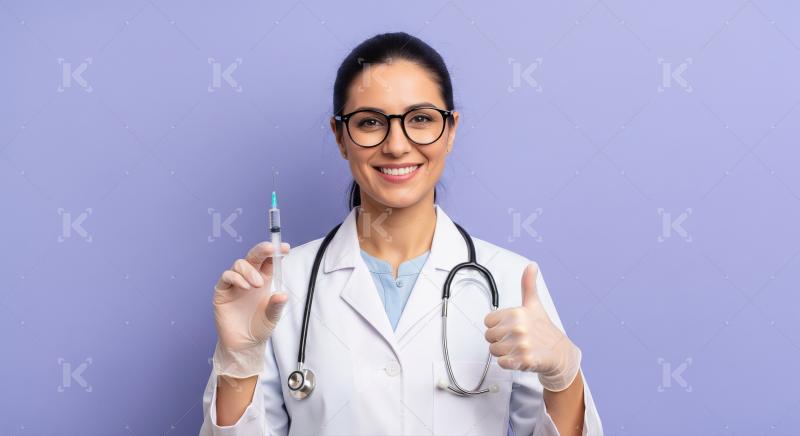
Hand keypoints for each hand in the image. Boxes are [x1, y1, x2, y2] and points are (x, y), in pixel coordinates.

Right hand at [212, 241, 289, 377]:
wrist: (243, 344)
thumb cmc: (259, 328)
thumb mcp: (272, 316)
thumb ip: (276, 305)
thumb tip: (283, 295)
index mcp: (264, 279)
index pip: (269, 260)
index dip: (276, 252)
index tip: (285, 248)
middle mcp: (249, 278)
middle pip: (254, 257)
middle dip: (262, 250)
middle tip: (270, 248)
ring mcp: (235, 283)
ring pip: (239, 264)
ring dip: (249, 270)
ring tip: (257, 284)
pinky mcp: (222, 291)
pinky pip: (226, 277)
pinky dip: (236, 278)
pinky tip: (245, 287)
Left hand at [483, 262, 581, 391]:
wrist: (560, 353)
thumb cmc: (544, 329)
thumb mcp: (534, 304)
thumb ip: (528, 285)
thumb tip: (532, 265)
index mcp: (517, 312)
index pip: (488, 321)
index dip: (497, 326)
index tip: (509, 327)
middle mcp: (519, 327)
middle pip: (489, 336)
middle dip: (499, 340)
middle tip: (514, 340)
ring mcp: (522, 344)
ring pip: (494, 350)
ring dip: (503, 352)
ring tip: (518, 349)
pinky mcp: (524, 360)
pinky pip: (502, 362)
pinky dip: (508, 363)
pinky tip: (519, 358)